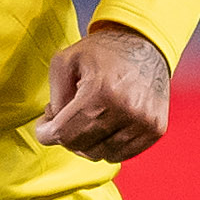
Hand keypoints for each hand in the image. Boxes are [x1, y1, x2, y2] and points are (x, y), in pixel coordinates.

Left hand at [33, 22, 173, 162]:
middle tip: (65, 117)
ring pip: (101, 155)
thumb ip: (54, 97)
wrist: (145, 43)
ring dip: (87, 142)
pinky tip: (105, 125)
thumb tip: (55, 126)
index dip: (45, 133)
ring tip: (87, 118)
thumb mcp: (65, 61)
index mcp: (102, 92)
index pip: (63, 134)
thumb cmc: (102, 51)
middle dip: (66, 136)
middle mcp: (127, 111)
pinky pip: (121, 155)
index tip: (44, 125)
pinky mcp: (156, 130)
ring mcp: (144, 123)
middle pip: (80, 148)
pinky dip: (107, 145)